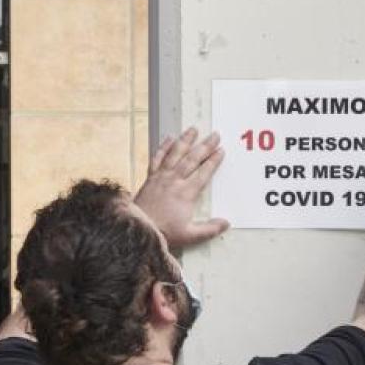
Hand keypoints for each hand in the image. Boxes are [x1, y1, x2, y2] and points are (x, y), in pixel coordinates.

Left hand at [133, 127, 229, 248]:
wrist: (139, 229)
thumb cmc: (163, 232)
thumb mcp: (190, 235)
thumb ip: (209, 229)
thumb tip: (225, 223)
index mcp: (186, 193)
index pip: (204, 172)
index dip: (214, 161)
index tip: (220, 151)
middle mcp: (175, 181)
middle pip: (193, 159)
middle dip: (205, 146)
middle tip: (214, 135)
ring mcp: (161, 177)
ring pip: (175, 154)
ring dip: (185, 141)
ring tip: (193, 130)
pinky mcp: (150, 178)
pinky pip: (157, 159)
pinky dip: (163, 148)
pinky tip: (169, 139)